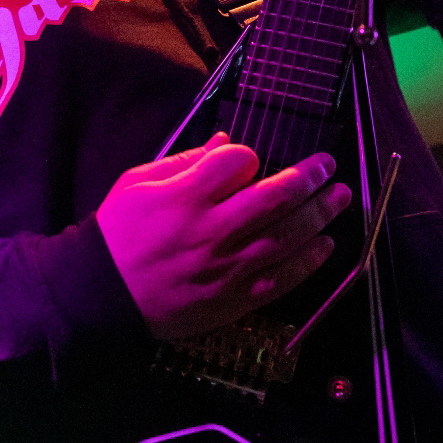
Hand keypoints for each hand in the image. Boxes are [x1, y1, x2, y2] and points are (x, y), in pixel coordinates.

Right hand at [96, 133, 349, 339]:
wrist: (102, 295)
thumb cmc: (117, 234)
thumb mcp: (137, 184)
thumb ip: (183, 162)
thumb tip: (224, 143)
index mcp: (185, 198)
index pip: (238, 163)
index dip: (250, 155)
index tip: (250, 160)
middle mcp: (212, 231)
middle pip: (275, 198)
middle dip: (308, 177)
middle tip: (328, 165)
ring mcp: (227, 268)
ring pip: (287, 237)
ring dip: (319, 215)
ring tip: (339, 198)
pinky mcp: (233, 299)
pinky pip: (281, 278)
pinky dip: (308, 261)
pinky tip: (325, 246)